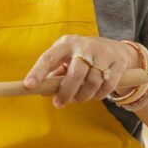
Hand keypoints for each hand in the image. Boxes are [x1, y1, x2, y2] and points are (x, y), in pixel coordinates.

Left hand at [23, 35, 139, 107]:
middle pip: (75, 73)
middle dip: (66, 92)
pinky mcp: (118, 63)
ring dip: (83, 96)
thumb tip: (40, 89)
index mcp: (66, 43)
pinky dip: (98, 95)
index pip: (49, 58)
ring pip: (92, 81)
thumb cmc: (83, 56)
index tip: (29, 86)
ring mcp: (103, 53)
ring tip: (79, 98)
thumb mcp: (67, 58)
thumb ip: (55, 72)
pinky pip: (107, 85)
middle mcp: (84, 46)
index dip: (38, 72)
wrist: (117, 49)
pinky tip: (94, 95)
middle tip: (59, 103)